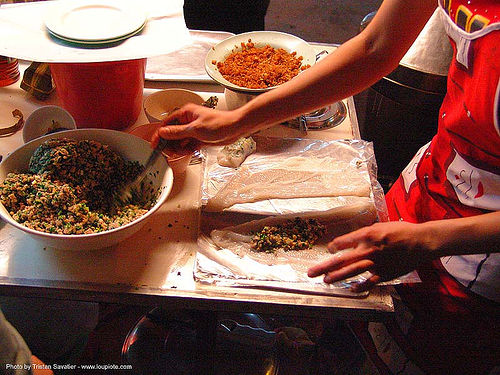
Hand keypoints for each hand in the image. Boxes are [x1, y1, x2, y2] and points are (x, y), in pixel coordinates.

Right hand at [151, 103, 246, 148]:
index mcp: (185, 113)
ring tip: (186, 151)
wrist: (235, 128)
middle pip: (171, 135)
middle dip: (171, 144)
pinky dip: (187, 150)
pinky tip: (192, 151)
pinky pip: (187, 145)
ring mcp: (192, 130)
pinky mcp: (198, 138)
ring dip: (180, 148)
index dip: (159, 135)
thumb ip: (177, 132)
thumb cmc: (219, 123)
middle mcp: (187, 121)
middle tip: (174, 152)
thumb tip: (163, 133)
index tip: (155, 145)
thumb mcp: (195, 129)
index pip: (166, 124)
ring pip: (179, 142)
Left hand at [307, 221, 432, 290]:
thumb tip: (349, 243)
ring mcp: (376, 264)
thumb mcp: (379, 227)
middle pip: (341, 260)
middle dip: (324, 267)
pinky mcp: (385, 274)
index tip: (329, 250)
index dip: (333, 247)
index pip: (342, 242)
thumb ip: (363, 235)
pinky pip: (369, 282)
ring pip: (351, 272)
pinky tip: (350, 290)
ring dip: (336, 277)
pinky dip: (359, 287)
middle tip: (311, 273)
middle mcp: (368, 250)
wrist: (421, 241)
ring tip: (325, 281)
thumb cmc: (400, 231)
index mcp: (366, 235)